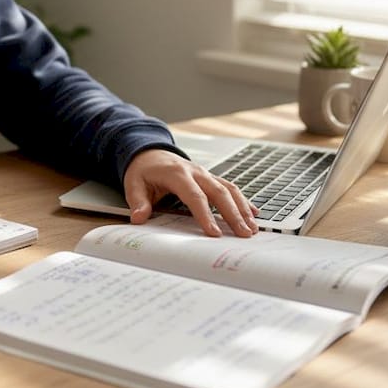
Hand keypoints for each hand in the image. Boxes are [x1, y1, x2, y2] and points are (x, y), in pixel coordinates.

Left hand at [123, 149, 257, 236]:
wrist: (150, 153)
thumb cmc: (143, 170)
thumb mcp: (134, 184)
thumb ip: (138, 201)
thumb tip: (139, 218)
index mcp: (177, 173)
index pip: (194, 196)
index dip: (205, 215)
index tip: (214, 233)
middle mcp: (196, 172)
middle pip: (219, 192)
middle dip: (233, 214)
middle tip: (244, 233)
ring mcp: (205, 174)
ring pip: (229, 189)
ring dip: (242, 208)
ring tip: (252, 228)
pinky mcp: (210, 178)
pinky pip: (230, 187)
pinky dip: (243, 200)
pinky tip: (254, 213)